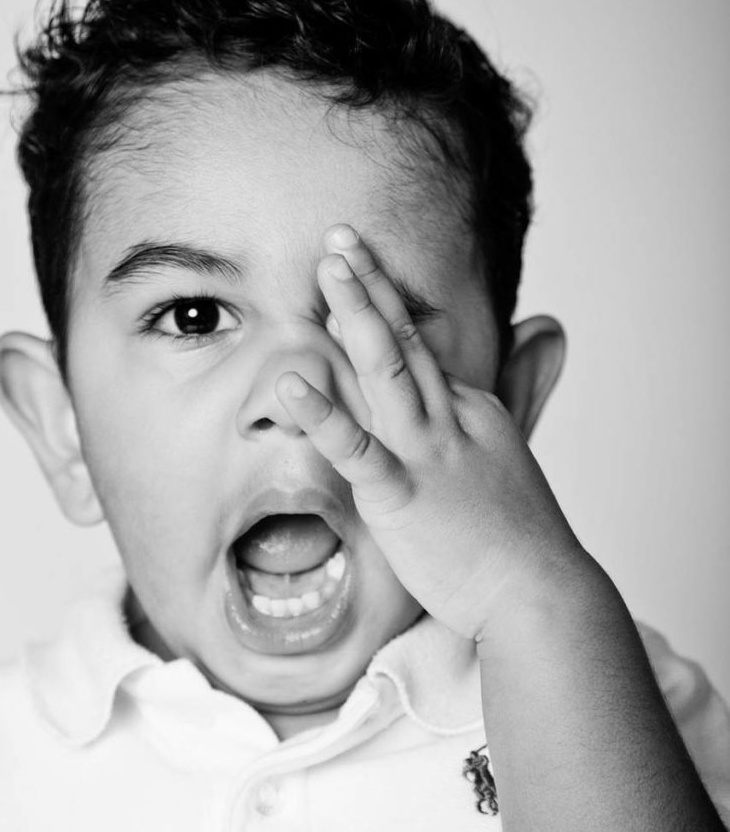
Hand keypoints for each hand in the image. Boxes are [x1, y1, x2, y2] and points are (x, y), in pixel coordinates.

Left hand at [277, 225, 583, 641]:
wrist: (540, 594)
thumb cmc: (520, 540)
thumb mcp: (507, 459)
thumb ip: (510, 402)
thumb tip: (529, 352)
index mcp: (471, 412)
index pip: (422, 350)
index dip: (386, 305)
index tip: (356, 269)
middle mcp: (451, 419)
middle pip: (405, 340)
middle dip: (369, 284)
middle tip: (339, 237)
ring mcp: (427, 453)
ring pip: (387, 371)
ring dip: (355, 315)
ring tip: (326, 269)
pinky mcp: (402, 495)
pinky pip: (356, 448)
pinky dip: (323, 414)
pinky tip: (291, 385)